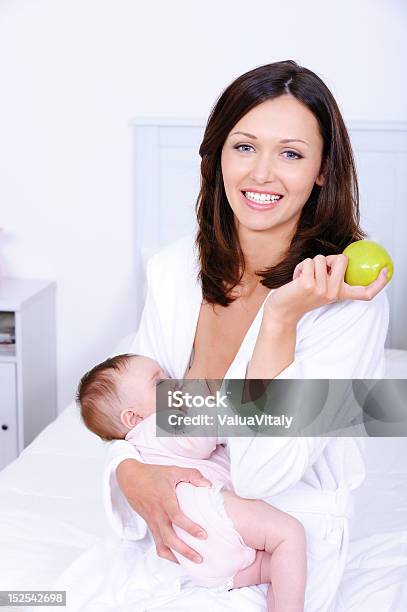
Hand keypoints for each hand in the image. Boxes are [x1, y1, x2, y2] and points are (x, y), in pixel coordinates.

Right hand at [116, 460, 210, 563]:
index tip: (203, 535)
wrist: (130, 479)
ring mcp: (152, 522)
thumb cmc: (153, 474)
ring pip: (162, 545)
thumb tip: (208, 484)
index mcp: (164, 500)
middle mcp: (157, 514)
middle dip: (185, 550)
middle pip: (169, 538)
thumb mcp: (173, 470)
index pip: (176, 517)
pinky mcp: (150, 525)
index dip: (190, 527)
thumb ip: (192, 475)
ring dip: (177, 556)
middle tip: (200, 557)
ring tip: (192, 562)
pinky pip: (157, 544)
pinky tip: (179, 557)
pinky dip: (167, 553)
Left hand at [265, 254, 387, 323]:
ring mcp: (322, 289)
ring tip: (303, 278)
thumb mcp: (321, 289)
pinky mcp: (308, 284)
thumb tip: (340, 259)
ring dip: (309, 264)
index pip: (365, 292)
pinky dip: (300, 266)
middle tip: (317, 272)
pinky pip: (309, 262)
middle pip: (342, 259)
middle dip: (328, 258)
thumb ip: (332, 277)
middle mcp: (334, 293)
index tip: (385, 271)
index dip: (379, 283)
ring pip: (321, 258)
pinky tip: (296, 279)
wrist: (282, 311)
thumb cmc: (299, 296)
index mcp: (340, 294)